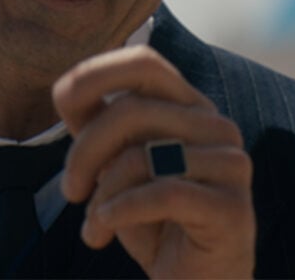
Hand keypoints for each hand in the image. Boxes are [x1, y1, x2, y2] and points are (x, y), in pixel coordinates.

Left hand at [52, 45, 254, 278]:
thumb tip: (68, 88)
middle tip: (70, 191)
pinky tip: (102, 232)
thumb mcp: (114, 163)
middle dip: (84, 151)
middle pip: (131, 110)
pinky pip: (160, 194)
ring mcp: (231, 164)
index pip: (144, 62)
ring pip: (140, 157)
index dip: (95, 73)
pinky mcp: (233, 208)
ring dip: (102, 195)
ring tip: (95, 223)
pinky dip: (118, 212)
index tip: (61, 106)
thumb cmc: (149, 217)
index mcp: (188, 106)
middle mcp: (216, 126)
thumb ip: (96, 124)